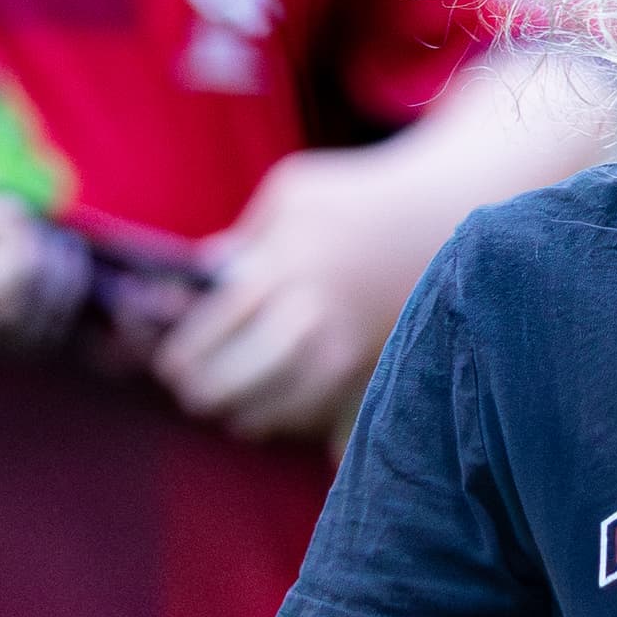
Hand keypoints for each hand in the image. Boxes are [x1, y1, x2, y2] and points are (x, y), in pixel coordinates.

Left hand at [156, 150, 418, 440]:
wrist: (446, 210)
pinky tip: (288, 418)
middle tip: (193, 396)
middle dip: (210, 391)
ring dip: (255, 415)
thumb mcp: (293, 193)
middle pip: (247, 373)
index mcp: (286, 266)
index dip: (188, 352)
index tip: (170, 367)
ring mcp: (353, 344)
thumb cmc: (360, 196)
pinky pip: (338, 413)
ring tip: (236, 415)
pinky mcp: (382, 361)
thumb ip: (247, 234)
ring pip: (290, 404)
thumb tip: (209, 273)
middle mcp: (316, 313)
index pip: (218, 323)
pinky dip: (307, 423)